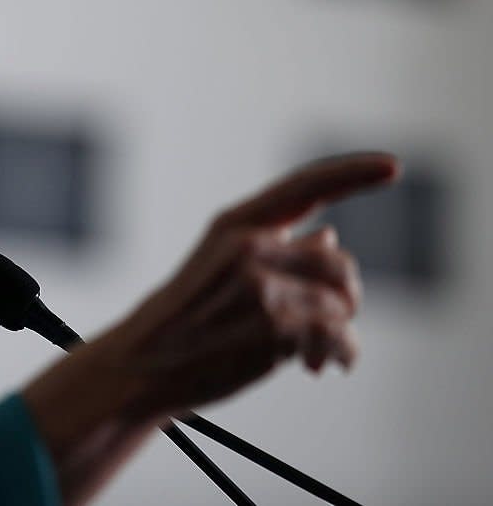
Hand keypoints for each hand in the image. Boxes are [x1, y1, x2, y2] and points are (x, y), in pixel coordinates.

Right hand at [21, 152, 398, 505]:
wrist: (141, 364)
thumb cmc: (182, 320)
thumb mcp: (218, 269)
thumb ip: (272, 249)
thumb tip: (329, 235)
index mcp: (233, 224)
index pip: (303, 186)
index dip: (352, 173)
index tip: (392, 168)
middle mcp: (247, 245)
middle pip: (336, 259)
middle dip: (344, 295)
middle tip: (333, 322)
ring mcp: (260, 283)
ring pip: (341, 301)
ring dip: (340, 331)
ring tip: (318, 354)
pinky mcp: (273, 325)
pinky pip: (339, 336)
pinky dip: (340, 355)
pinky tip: (319, 366)